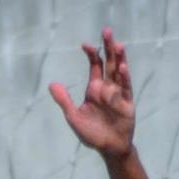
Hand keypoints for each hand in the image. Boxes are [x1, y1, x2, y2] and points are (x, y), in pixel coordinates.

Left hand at [50, 29, 134, 156]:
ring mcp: (118, 93)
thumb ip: (64, 100)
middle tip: (107, 30)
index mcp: (94, 89)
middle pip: (109, 63)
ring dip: (119, 58)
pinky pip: (125, 87)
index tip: (85, 44)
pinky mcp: (127, 102)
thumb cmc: (90, 133)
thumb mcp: (73, 116)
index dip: (91, 54)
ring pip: (119, 71)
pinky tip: (122, 68)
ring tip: (118, 44)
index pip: (94, 66)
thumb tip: (51, 83)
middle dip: (108, 47)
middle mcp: (107, 88)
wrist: (108, 148)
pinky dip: (123, 77)